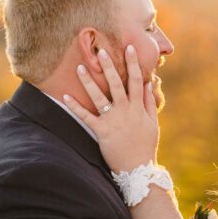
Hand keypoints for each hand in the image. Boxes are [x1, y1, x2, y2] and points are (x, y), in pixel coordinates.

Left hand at [64, 45, 158, 171]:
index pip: (137, 81)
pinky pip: (86, 117)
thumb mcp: (152, 124)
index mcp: (139, 108)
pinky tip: (65, 96)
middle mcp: (126, 111)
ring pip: (99, 97)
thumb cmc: (145, 147)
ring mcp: (113, 121)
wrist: (138, 170)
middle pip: (117, 84)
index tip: (130, 48)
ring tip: (79, 66)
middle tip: (101, 51)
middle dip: (109, 66)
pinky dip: (75, 107)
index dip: (134, 63)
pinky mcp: (101, 132)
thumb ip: (149, 104)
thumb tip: (148, 84)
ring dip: (89, 81)